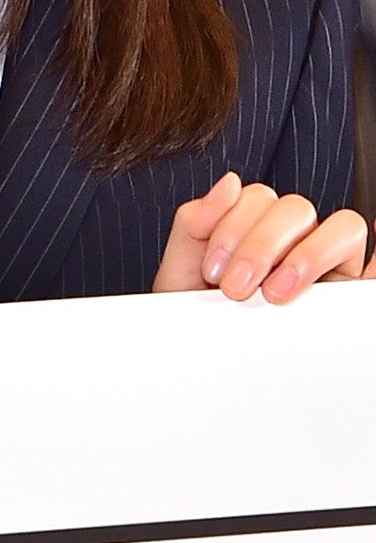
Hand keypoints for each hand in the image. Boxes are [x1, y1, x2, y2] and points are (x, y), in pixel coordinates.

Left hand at [152, 171, 375, 301]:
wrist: (208, 359)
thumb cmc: (199, 312)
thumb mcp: (185, 267)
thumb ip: (197, 220)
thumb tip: (230, 183)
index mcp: (254, 223)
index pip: (259, 197)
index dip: (234, 226)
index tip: (212, 270)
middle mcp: (293, 237)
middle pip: (296, 209)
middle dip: (262, 246)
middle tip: (237, 289)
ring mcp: (326, 260)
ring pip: (340, 227)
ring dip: (307, 256)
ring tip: (276, 295)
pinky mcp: (350, 289)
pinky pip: (373, 260)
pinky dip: (374, 257)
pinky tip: (360, 271)